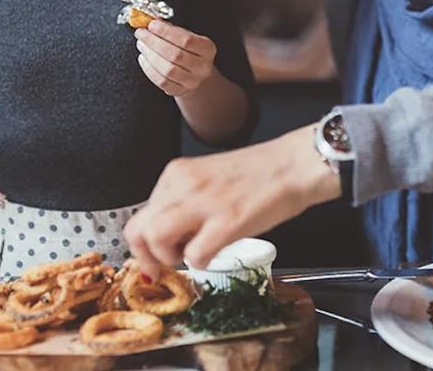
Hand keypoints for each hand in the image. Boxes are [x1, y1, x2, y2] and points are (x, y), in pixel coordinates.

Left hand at [123, 125, 341, 278]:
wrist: (294, 165)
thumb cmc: (258, 175)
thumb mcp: (207, 179)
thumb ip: (183, 202)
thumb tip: (166, 237)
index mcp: (177, 174)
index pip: (140, 215)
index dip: (144, 244)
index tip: (154, 258)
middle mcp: (183, 184)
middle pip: (138, 230)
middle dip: (148, 258)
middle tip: (166, 267)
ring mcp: (203, 202)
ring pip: (157, 240)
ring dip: (170, 259)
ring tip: (193, 255)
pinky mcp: (227, 221)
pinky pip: (195, 256)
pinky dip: (203, 263)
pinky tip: (218, 252)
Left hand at [135, 20, 216, 97]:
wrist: (197, 75)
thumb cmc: (190, 52)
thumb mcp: (188, 37)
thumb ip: (172, 29)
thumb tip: (151, 21)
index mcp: (207, 49)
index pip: (186, 40)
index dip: (166, 32)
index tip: (152, 25)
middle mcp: (202, 66)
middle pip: (175, 55)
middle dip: (154, 42)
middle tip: (141, 34)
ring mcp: (192, 81)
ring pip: (167, 69)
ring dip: (150, 55)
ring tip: (141, 45)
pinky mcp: (180, 91)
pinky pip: (162, 81)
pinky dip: (149, 69)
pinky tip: (143, 59)